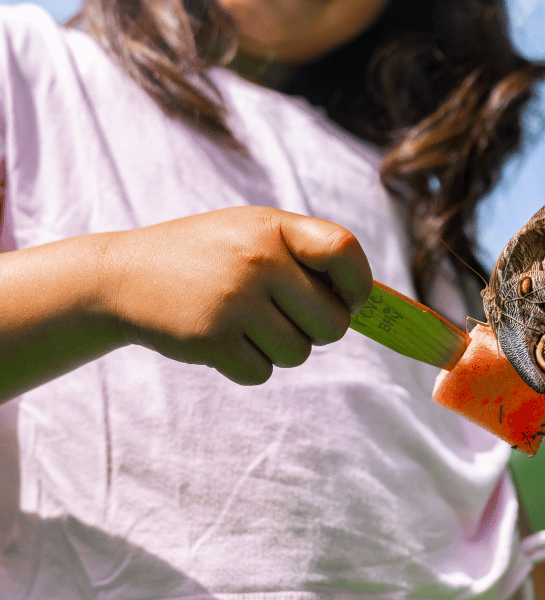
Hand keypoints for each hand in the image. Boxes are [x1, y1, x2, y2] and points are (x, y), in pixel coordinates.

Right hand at [104, 206, 372, 384]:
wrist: (124, 276)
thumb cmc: (204, 256)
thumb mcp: (250, 233)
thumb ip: (303, 256)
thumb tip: (366, 305)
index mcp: (272, 228)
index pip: (345, 251)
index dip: (359, 284)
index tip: (349, 300)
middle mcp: (258, 261)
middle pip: (332, 323)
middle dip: (319, 331)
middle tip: (287, 318)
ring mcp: (234, 302)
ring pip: (299, 353)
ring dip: (279, 349)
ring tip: (244, 324)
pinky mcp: (212, 340)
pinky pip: (262, 372)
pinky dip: (248, 365)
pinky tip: (221, 340)